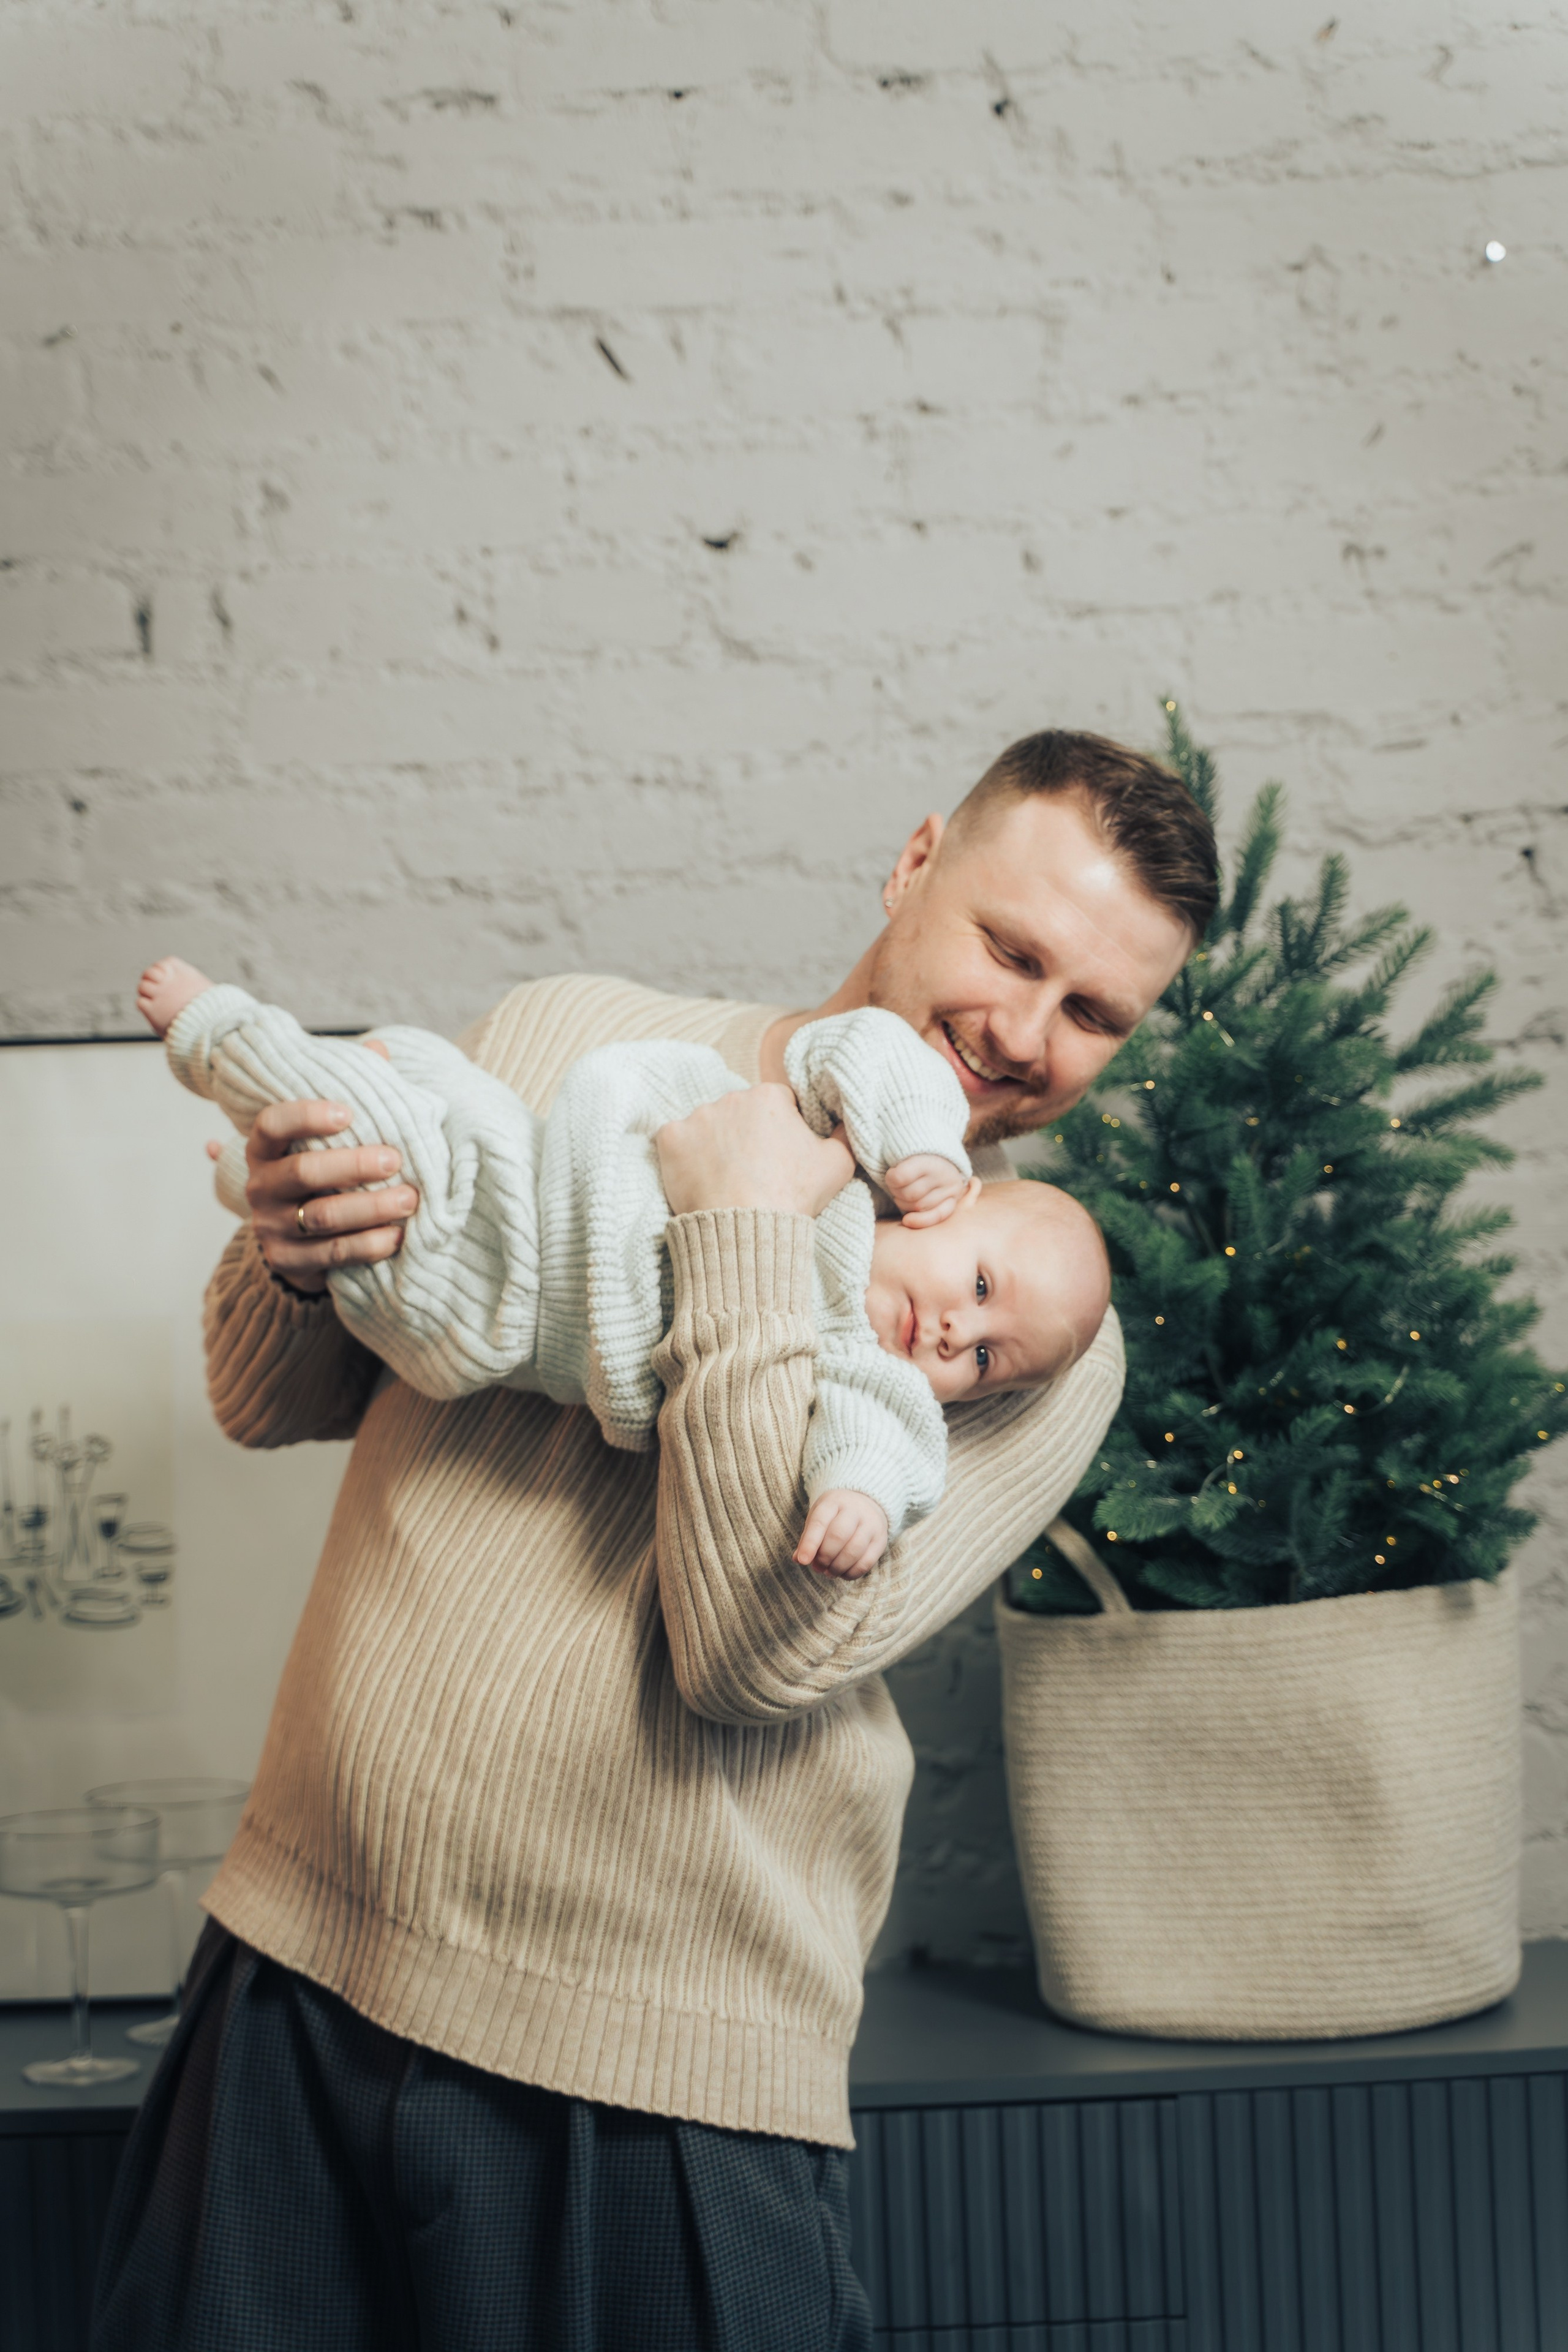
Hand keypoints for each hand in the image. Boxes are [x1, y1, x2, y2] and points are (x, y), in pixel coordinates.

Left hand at [138, 954, 211, 1038]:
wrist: (209, 1025)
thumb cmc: (212, 1013)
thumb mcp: (207, 992)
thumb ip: (194, 987)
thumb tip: (191, 989)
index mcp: (185, 974)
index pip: (167, 962)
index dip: (164, 969)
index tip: (167, 978)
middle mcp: (170, 981)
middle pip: (150, 972)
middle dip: (150, 979)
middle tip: (155, 990)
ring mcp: (160, 994)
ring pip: (142, 986)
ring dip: (146, 993)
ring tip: (155, 1002)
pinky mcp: (153, 1009)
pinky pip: (140, 1002)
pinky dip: (145, 1006)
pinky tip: (154, 1012)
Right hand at [239, 1077, 418, 1293]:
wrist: (295, 1240)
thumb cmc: (320, 1173)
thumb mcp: (325, 1136)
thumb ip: (350, 1094)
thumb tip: (379, 1049)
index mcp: (264, 1148)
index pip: (273, 1125)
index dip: (306, 1116)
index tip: (348, 1111)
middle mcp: (261, 1186)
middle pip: (304, 1173)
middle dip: (354, 1166)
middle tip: (395, 1160)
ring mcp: (271, 1227)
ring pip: (323, 1217)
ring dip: (371, 1208)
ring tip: (410, 1199)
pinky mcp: (288, 1261)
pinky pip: (333, 1254)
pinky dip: (369, 1245)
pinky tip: (398, 1236)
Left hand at [655, 1084, 854, 1217]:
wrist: (747, 1230)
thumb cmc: (793, 1196)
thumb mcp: (838, 1165)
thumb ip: (844, 1136)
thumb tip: (846, 1122)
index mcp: (769, 1096)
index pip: (777, 1104)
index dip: (781, 1131)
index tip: (779, 1158)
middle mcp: (731, 1097)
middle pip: (740, 1113)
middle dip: (745, 1136)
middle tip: (753, 1172)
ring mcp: (697, 1117)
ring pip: (708, 1127)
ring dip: (715, 1146)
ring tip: (727, 1181)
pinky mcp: (670, 1138)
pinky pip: (677, 1142)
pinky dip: (685, 1158)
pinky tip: (702, 1179)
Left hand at [794, 1490, 889, 1579]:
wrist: (867, 1503)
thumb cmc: (835, 1515)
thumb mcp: (819, 1517)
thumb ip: (808, 1537)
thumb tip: (798, 1559)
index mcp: (833, 1501)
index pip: (820, 1522)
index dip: (810, 1544)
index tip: (803, 1561)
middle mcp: (854, 1509)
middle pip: (838, 1536)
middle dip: (824, 1557)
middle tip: (818, 1566)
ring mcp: (871, 1524)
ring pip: (854, 1550)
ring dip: (837, 1567)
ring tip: (829, 1572)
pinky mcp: (881, 1540)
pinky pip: (866, 1562)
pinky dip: (851, 1573)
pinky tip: (843, 1574)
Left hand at [883, 1155, 977, 1227]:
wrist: (939, 1158)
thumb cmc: (916, 1156)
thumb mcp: (905, 1153)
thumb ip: (897, 1165)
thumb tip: (892, 1179)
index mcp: (929, 1159)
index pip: (901, 1177)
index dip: (890, 1178)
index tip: (891, 1174)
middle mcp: (943, 1175)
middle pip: (909, 1195)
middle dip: (897, 1192)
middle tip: (896, 1186)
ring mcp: (949, 1190)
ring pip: (918, 1207)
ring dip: (905, 1204)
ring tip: (904, 1193)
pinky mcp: (952, 1202)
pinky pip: (936, 1216)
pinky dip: (920, 1221)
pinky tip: (907, 1220)